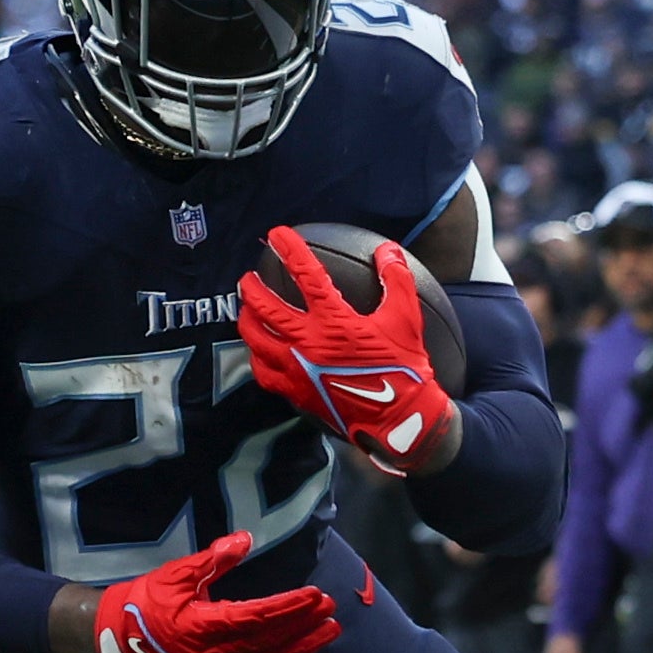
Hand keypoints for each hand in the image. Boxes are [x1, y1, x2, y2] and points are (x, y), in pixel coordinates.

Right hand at [88, 530, 337, 652]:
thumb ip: (212, 559)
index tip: (315, 595)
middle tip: (331, 608)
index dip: (289, 607)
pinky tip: (302, 650)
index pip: (257, 618)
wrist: (117, 637)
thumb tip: (244, 538)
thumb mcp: (176, 574)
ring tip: (329, 630)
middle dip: (303, 625)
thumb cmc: (145, 601)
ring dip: (302, 647)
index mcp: (202, 627)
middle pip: (269, 641)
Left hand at [237, 227, 460, 475]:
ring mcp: (297, 368)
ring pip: (257, 338)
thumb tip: (388, 250)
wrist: (399, 418)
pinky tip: (258, 350)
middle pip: (266, 308)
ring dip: (247, 319)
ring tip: (245, 310)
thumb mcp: (406, 319)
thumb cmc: (404, 367)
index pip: (306, 275)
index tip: (278, 234)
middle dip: (252, 288)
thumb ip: (397, 280)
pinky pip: (263, 372)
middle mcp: (308, 342)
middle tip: (247, 278)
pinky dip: (256, 357)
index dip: (290, 250)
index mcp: (334, 321)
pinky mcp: (295, 391)